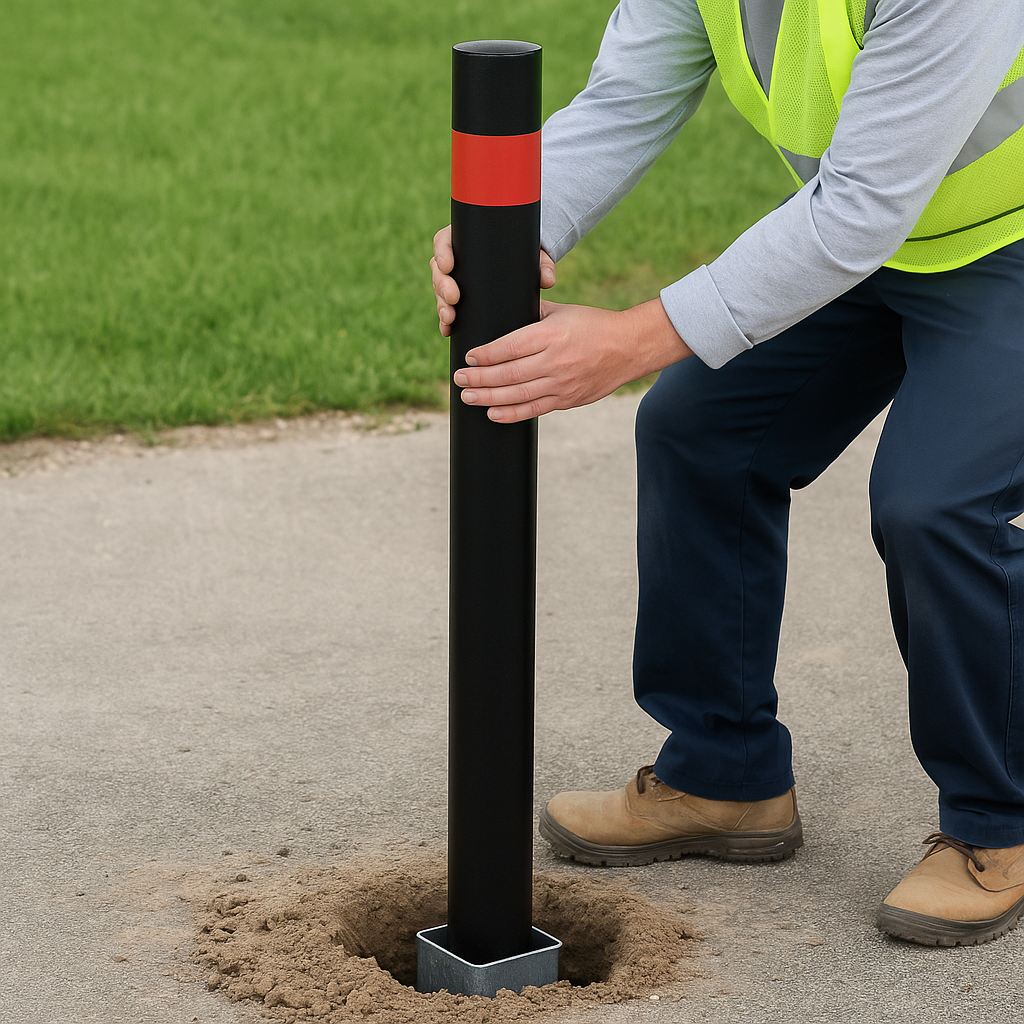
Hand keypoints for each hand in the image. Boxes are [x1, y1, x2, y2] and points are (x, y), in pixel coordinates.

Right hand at [431, 224, 555, 336]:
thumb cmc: (526, 250)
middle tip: (453, 297)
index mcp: (465, 239)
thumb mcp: (534, 253)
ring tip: (449, 317)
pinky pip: (448, 308)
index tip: (448, 265)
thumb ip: (543, 263)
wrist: (526, 263)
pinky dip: (447, 321)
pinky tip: (448, 330)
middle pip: (439, 270)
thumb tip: (547, 279)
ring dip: (441, 305)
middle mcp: (457, 259)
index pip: (444, 241)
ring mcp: (457, 279)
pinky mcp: (460, 298)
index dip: (442, 253)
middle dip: (442, 286)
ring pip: (440, 291)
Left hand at [453, 297, 692, 422]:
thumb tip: (502, 311)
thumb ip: (532, 313)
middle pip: (508, 373)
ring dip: (488, 398)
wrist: (629, 348)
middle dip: (479, 378)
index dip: (485, 354)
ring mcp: (561, 384)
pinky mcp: (567, 400)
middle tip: (459, 379)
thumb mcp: (562, 311)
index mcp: (551, 334)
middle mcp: (555, 361)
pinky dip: (511, 414)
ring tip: (467, 397)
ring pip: (517, 395)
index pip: (509, 347)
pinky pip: (534, 410)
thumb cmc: (593, 325)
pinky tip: (493, 413)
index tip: (468, 356)